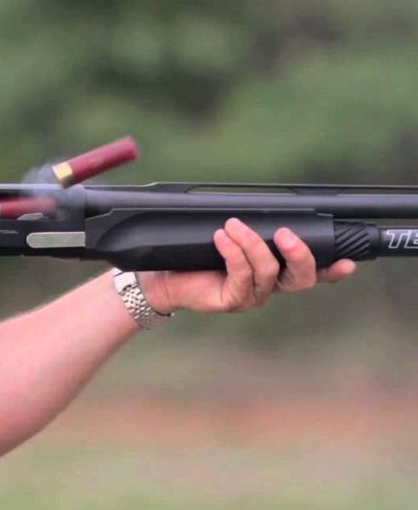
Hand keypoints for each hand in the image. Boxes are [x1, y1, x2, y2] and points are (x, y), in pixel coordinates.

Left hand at [137, 218, 355, 313]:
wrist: (163, 278)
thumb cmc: (195, 256)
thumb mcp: (228, 239)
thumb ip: (251, 230)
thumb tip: (263, 209)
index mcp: (274, 272)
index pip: (310, 273)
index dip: (331, 270)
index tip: (347, 262)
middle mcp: (267, 288)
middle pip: (300, 279)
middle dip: (298, 254)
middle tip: (285, 233)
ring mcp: (250, 297)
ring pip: (267, 272)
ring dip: (252, 244)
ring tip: (233, 225)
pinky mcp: (231, 301)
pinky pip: (240, 275)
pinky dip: (233, 252)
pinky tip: (221, 238)